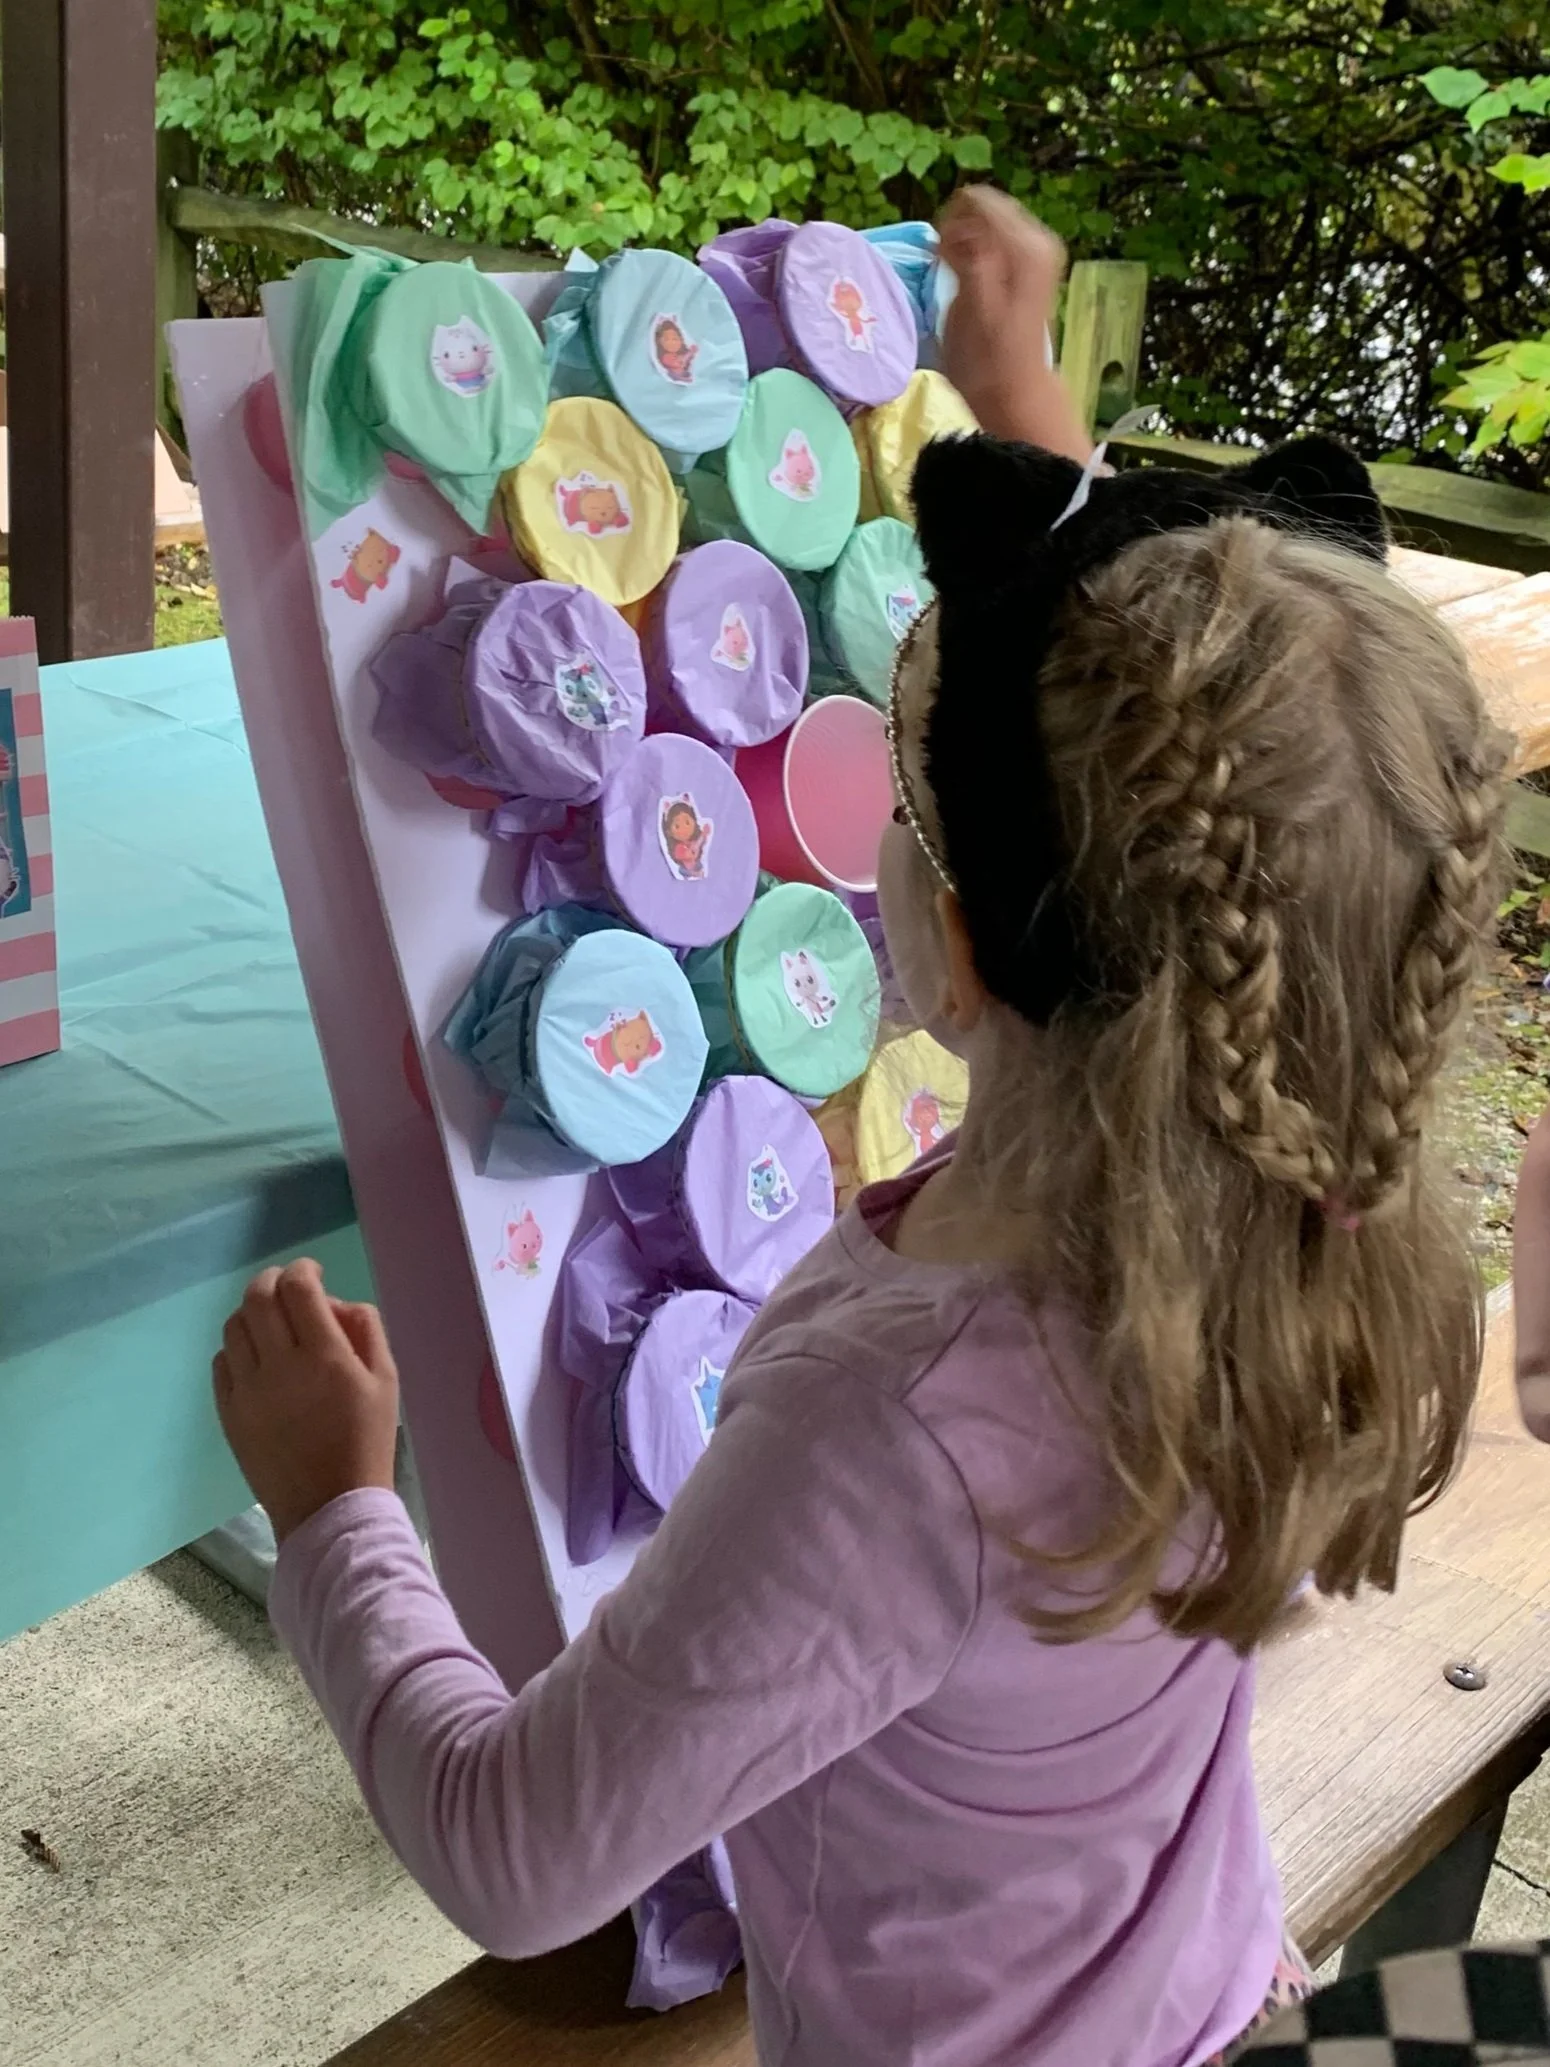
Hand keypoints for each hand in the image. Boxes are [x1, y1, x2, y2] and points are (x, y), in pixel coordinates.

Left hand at [214, 1260, 398, 1542]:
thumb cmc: (367, 1442)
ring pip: (234, 1326)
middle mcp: (280, 1367)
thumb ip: (367, 1330)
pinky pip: (221, 1363)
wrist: (331, 1508)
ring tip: (272, 1325)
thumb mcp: (387, 1382)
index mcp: (325, 1358)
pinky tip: (257, 1359)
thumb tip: (335, 1304)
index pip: (299, 1288)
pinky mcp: (228, 1414)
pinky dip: (238, 1349)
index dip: (303, 1269)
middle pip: (258, 1297)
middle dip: (273, 1280)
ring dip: (253, 1313)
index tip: (313, 1272)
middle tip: (288, 1287)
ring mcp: (248, 1391)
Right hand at [938, 186, 1093, 464]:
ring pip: (991, 221)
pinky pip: (998, 239)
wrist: (1015, 390)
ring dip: (966, 241)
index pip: (977, 201)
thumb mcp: (971, 303)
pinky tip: (969, 277)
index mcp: (1024, 245)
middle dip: (959, 229)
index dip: (949, 224)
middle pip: (986, 206)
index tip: (938, 257)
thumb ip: (967, 254)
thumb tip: (956, 227)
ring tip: (955, 274)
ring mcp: (1038, 251)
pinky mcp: (1034, 265)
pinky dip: (979, 250)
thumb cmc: (987, 357)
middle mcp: (1038, 239)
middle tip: (944, 265)